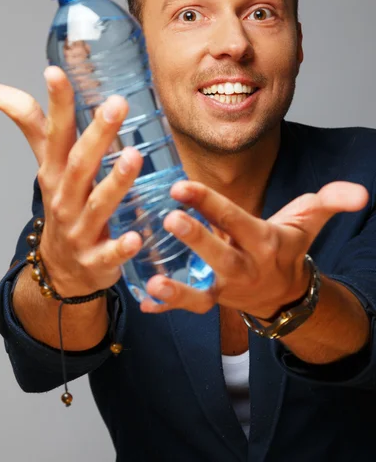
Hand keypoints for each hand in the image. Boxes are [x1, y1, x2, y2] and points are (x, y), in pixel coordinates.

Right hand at [0, 66, 143, 296]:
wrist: (62, 269)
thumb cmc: (62, 206)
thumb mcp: (46, 166)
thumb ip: (33, 126)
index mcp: (55, 172)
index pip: (52, 134)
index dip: (55, 104)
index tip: (55, 72)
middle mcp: (65, 198)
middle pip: (79, 164)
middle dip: (97, 134)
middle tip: (116, 104)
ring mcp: (79, 230)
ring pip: (97, 205)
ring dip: (115, 182)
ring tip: (134, 157)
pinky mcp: (97, 259)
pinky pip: (110, 254)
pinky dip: (121, 247)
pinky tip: (136, 238)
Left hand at [141, 179, 367, 315]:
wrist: (285, 292)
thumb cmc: (287, 247)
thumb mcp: (309, 220)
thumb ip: (330, 201)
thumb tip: (362, 193)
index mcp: (263, 241)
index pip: (235, 219)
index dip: (209, 202)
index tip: (181, 187)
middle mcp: (244, 267)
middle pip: (220, 256)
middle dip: (197, 239)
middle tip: (170, 220)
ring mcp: (227, 288)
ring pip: (202, 291)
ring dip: (179, 288)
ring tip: (153, 281)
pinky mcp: (213, 300)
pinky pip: (191, 308)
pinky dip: (168, 309)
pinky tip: (143, 306)